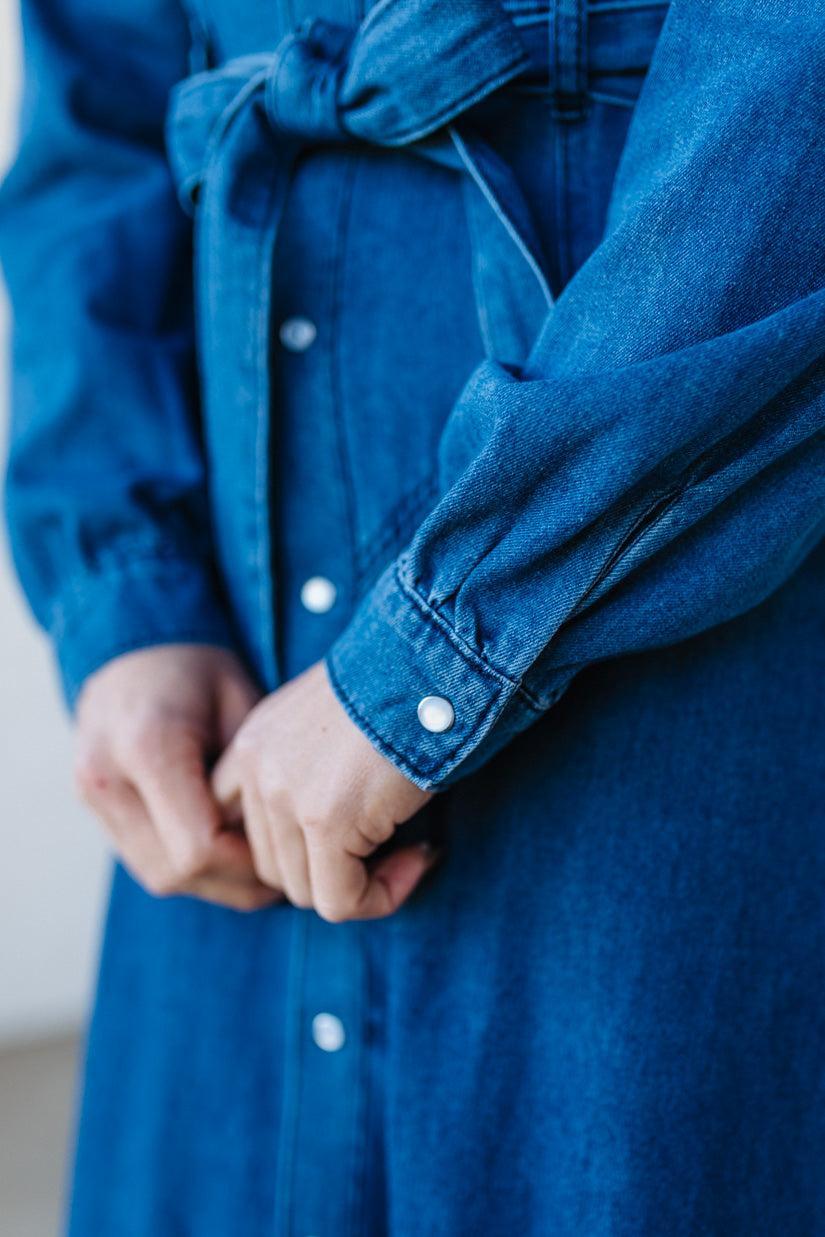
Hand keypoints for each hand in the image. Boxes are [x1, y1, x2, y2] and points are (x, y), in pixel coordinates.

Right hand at [74, 644, 279, 910]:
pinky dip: (190, 867)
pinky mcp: (94, 807)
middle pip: (175, 872)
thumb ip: (250, 775)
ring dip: (213, 881)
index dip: (249, 864)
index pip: (199, 848)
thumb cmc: (200, 672)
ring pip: (158, 876)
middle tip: (284, 869)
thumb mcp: (241, 705)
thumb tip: (276, 841)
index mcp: (146, 746)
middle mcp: (107, 778)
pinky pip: (147, 860)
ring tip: (260, 865)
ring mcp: (92, 796)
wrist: (134, 648)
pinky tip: (228, 852)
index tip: (287, 850)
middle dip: (235, 880)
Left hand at [212, 661, 435, 921]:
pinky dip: (382, 896)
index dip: (291, 845)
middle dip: (330, 870)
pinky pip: (341, 900)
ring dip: (361, 885)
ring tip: (411, 849)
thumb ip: (315, 770)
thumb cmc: (407, 685)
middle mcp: (258, 768)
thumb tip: (334, 839)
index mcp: (255, 742)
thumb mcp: (339, 720)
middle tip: (390, 847)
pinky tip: (420, 857)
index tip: (347, 838)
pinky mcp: (325, 822)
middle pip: (274, 865)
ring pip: (305, 890)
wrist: (435, 661)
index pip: (240, 824)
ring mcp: (286, 796)